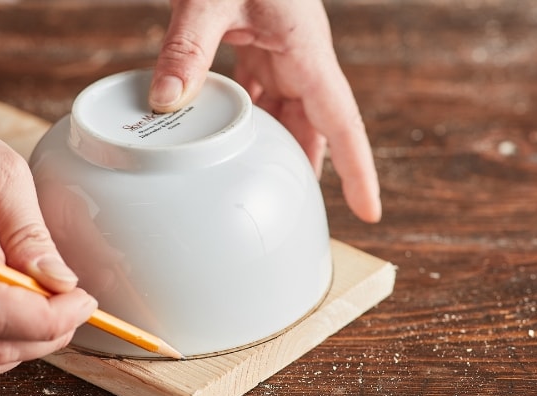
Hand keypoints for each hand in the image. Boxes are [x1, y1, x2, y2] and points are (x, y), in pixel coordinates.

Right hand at [0, 109, 96, 382]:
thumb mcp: (4, 173)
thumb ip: (31, 234)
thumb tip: (62, 283)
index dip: (51, 318)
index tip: (83, 298)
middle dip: (49, 333)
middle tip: (75, 302)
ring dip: (30, 345)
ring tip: (52, 308)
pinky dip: (2, 350)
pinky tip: (21, 320)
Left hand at [149, 0, 380, 222]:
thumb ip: (188, 48)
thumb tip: (166, 103)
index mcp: (306, 48)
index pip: (343, 121)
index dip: (358, 169)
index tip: (370, 211)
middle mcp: (301, 53)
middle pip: (317, 124)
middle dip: (314, 166)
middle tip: (299, 210)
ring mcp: (281, 48)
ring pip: (290, 110)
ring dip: (279, 144)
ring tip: (266, 182)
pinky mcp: (260, 42)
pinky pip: (263, 91)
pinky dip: (250, 117)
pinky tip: (230, 134)